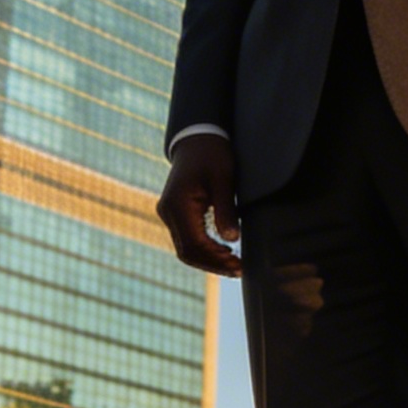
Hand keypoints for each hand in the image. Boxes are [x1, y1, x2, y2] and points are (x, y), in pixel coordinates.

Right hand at [158, 136, 242, 276]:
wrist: (196, 137)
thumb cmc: (212, 154)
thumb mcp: (223, 179)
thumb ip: (226, 209)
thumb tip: (232, 239)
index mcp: (178, 205)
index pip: (193, 245)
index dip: (215, 260)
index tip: (238, 266)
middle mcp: (168, 212)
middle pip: (187, 252)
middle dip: (213, 264)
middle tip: (239, 270)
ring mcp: (169, 213)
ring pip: (185, 248)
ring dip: (208, 259)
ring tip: (234, 264)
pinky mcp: (175, 212)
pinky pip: (186, 238)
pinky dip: (204, 248)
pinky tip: (223, 250)